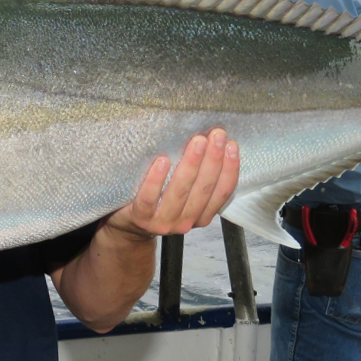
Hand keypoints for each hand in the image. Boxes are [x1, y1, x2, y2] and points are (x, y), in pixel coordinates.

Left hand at [103, 128, 238, 240]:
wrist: (129, 226)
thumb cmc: (159, 202)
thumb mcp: (185, 196)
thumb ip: (198, 180)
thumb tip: (213, 144)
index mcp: (202, 215)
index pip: (222, 192)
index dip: (230, 169)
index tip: (231, 145)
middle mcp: (186, 221)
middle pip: (203, 189)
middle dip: (213, 159)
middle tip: (216, 135)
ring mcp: (164, 221)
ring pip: (180, 192)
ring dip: (191, 164)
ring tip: (197, 141)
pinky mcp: (141, 218)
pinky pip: (149, 198)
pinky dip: (156, 179)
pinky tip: (163, 161)